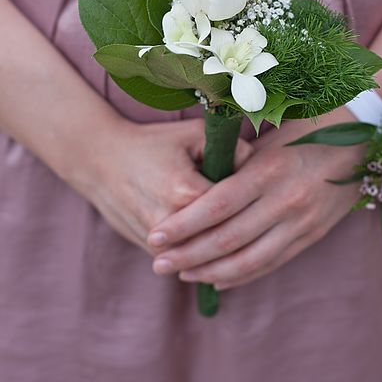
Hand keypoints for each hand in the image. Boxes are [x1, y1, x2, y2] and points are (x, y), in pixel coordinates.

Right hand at [71, 117, 252, 255]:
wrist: (102, 163)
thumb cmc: (153, 144)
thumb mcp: (194, 135)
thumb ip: (232, 150)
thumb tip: (260, 169)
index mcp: (186, 193)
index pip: (237, 209)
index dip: (255, 202)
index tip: (264, 196)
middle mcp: (173, 225)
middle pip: (226, 239)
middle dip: (247, 230)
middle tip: (264, 219)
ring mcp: (160, 245)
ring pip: (210, 256)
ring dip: (229, 248)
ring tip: (250, 233)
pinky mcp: (152, 253)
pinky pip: (190, 260)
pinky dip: (207, 254)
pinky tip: (224, 243)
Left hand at [148, 113, 363, 287]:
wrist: (358, 148)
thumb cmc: (304, 133)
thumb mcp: (269, 136)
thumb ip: (235, 159)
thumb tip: (192, 180)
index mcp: (269, 170)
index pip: (217, 205)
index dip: (184, 225)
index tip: (156, 236)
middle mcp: (285, 201)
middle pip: (229, 239)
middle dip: (189, 255)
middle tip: (159, 263)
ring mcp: (301, 224)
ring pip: (249, 261)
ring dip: (211, 272)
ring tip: (182, 274)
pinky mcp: (310, 237)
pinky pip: (271, 264)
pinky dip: (241, 276)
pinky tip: (216, 279)